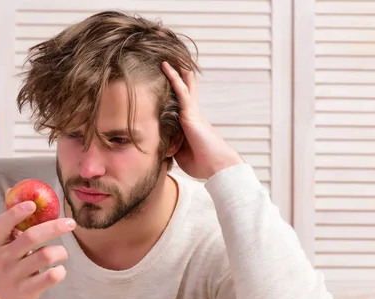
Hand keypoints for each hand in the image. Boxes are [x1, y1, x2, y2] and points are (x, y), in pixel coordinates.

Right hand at [0, 200, 75, 298]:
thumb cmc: (7, 265)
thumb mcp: (3, 244)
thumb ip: (10, 220)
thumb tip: (12, 190)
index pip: (2, 224)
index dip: (16, 212)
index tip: (33, 204)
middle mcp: (3, 258)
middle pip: (31, 237)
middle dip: (54, 227)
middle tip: (71, 223)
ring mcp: (14, 275)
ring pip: (45, 256)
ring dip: (61, 252)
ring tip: (62, 254)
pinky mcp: (27, 291)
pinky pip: (50, 277)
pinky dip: (60, 271)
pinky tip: (59, 270)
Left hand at [161, 61, 243, 179]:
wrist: (217, 166)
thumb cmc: (202, 164)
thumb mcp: (181, 154)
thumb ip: (170, 145)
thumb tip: (157, 144)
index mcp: (191, 125)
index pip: (183, 106)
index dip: (179, 94)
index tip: (173, 83)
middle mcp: (193, 115)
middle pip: (186, 90)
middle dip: (181, 76)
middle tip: (174, 61)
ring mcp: (192, 112)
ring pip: (182, 86)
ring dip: (176, 71)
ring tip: (168, 55)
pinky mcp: (190, 113)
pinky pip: (181, 91)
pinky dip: (174, 78)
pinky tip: (166, 66)